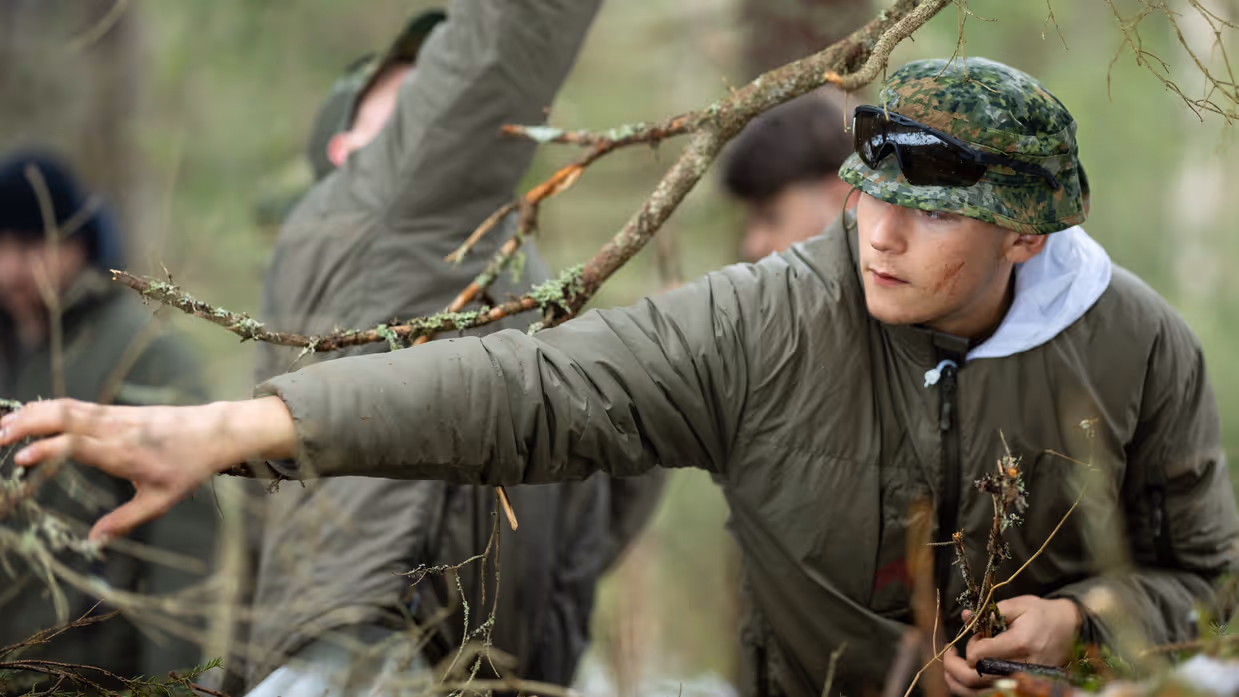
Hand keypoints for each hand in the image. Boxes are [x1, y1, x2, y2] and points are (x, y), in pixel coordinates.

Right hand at [0, 396, 296, 540]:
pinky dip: (47, 407)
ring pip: (66, 406)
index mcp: (123, 452)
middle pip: (63, 416)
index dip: (47, 448)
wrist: (216, 432)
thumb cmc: (188, 468)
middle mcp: (115, 428)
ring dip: (31, 412)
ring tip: (1, 428)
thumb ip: (124, 520)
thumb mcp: (159, 501)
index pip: (76, 443)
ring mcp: (114, 414)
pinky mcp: (115, 409)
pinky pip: (76, 404)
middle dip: (26, 424)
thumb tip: (92, 542)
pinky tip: (27, 416)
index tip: (20, 459)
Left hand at [943, 595, 1081, 695]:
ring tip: (949, 669)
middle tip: (949, 654)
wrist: (1070, 630)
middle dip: (953, 667)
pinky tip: (964, 679)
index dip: (968, 646)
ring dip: (957, 683)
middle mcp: (1021, 667)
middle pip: (975, 679)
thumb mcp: (1017, 605)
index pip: (980, 655)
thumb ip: (988, 612)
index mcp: (1020, 643)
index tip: (972, 636)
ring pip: (980, 693)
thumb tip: (965, 617)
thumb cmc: (1042, 614)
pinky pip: (991, 695)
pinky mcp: (1023, 687)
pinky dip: (972, 690)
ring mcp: (1023, 681)